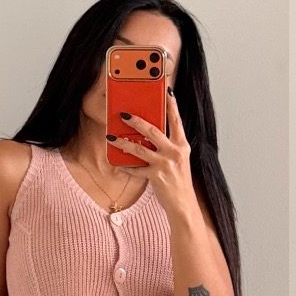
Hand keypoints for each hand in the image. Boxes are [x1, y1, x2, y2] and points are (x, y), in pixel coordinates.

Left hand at [108, 88, 196, 217]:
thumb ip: (167, 145)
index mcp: (182, 145)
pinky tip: (118, 164)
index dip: (170, 104)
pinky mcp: (156, 176)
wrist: (184, 205)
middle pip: (153, 130)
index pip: (176, 120)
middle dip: (136, 120)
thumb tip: (148, 132)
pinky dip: (126, 167)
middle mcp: (175, 152)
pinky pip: (136, 169)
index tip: (165, 90)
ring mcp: (166, 164)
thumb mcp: (178, 160)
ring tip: (111, 137)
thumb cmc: (179, 181)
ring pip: (140, 148)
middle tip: (123, 114)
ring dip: (123, 142)